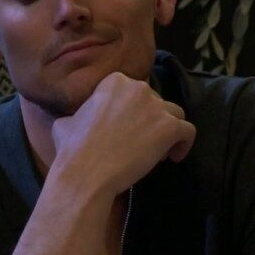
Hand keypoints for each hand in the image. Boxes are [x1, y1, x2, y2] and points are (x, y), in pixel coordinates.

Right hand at [51, 72, 195, 195]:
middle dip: (151, 121)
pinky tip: (173, 157)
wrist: (85, 172)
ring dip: (167, 130)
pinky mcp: (169, 127)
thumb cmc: (73, 149)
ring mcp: (156, 107)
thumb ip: (80, 114)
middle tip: (141, 143)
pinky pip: (188, 131)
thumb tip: (75, 121)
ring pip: (175, 114)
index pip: (136, 92)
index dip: (135, 111)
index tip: (129, 129)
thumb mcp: (66, 122)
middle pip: (156, 102)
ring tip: (157, 151)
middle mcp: (138, 88)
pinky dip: (183, 144)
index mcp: (115, 82)